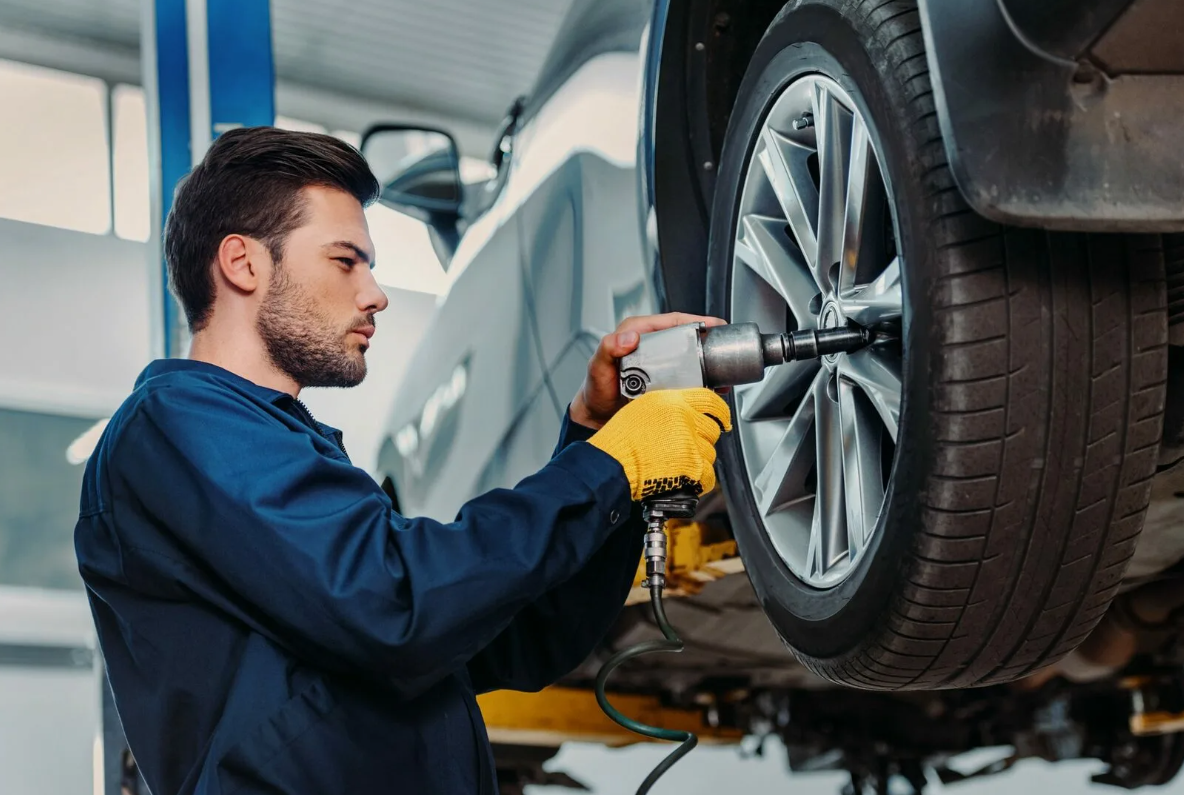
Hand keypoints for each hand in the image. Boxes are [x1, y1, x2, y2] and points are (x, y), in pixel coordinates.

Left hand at [569, 313, 726, 429]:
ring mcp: (659, 364)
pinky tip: (711, 388)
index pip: (672, 321)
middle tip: (724, 348)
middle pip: (685, 338)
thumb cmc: (596, 389)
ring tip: (722, 373)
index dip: (695, 321)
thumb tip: (629, 338)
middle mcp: (651, 345)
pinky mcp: (664, 381)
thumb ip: (609, 348)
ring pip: (689, 358)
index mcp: (637, 333)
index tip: (713, 325)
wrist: (597, 417)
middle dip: (707, 342)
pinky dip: (700, 382)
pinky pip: (686, 377)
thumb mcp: (598, 366)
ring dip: (707, 365)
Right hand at [587, 388, 732, 500]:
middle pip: (712, 429)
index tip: (723, 418)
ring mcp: (690, 443)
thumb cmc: (621, 440)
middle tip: (688, 447)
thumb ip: (670, 407)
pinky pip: (708, 475)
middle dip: (703, 440)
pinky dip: (700, 480)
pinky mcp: (692, 466)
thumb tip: (687, 412)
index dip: (721, 411)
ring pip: (710, 453)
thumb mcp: (643, 408)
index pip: (710, 400)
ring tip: (680, 463)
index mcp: (673, 402)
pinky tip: (688, 478)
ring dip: (699, 460)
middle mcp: (685, 419)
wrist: (614, 463)